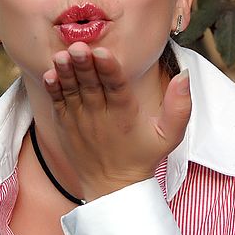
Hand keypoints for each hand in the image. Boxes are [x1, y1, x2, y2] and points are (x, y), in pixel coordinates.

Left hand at [41, 41, 191, 201]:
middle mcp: (100, 116)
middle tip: (77, 47)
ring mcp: (80, 120)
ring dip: (66, 73)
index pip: (117, 87)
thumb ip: (179, 107)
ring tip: (61, 56)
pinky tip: (49, 74)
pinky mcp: (65, 124)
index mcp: (125, 114)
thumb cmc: (142, 156)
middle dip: (84, 65)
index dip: (109, 69)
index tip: (102, 52)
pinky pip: (58, 104)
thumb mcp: (169, 136)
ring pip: (72, 91)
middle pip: (91, 85)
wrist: (112, 187)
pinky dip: (53, 90)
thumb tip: (184, 75)